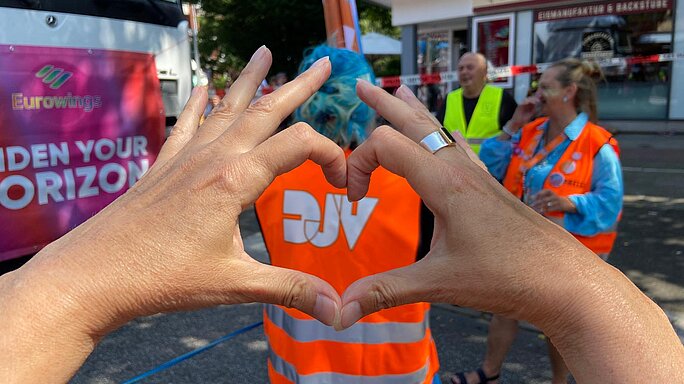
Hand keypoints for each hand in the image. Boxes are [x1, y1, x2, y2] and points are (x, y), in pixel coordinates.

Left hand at [1, 46, 344, 382]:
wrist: (93, 275)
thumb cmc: (161, 278)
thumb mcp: (234, 283)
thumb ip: (289, 289)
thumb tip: (338, 308)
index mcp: (234, 180)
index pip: (298, 145)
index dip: (329, 156)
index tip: (341, 183)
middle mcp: (211, 159)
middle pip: (264, 110)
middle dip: (298, 86)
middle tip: (322, 64)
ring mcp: (185, 159)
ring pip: (227, 109)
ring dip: (250, 81)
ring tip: (264, 54)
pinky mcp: (164, 167)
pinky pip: (188, 125)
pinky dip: (200, 104)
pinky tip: (205, 88)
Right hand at [343, 80, 585, 326]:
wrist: (564, 280)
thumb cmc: (505, 277)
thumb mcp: (439, 283)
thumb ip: (386, 291)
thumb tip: (340, 312)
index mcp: (443, 182)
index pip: (385, 145)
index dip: (358, 165)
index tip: (355, 200)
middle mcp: (460, 170)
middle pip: (415, 122)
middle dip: (383, 104)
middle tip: (360, 86)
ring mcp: (477, 176)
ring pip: (439, 130)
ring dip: (412, 112)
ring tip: (398, 92)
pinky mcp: (488, 189)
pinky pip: (458, 147)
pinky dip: (440, 133)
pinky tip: (446, 134)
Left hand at [531, 189, 576, 213]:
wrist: (570, 203)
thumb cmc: (557, 200)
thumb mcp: (552, 196)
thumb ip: (544, 196)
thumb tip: (532, 197)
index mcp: (553, 193)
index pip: (545, 191)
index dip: (539, 194)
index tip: (532, 197)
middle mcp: (555, 196)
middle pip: (545, 199)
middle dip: (537, 202)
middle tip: (531, 205)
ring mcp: (558, 201)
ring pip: (547, 204)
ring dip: (540, 207)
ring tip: (534, 209)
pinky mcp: (560, 207)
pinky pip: (551, 208)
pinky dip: (545, 210)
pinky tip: (541, 211)